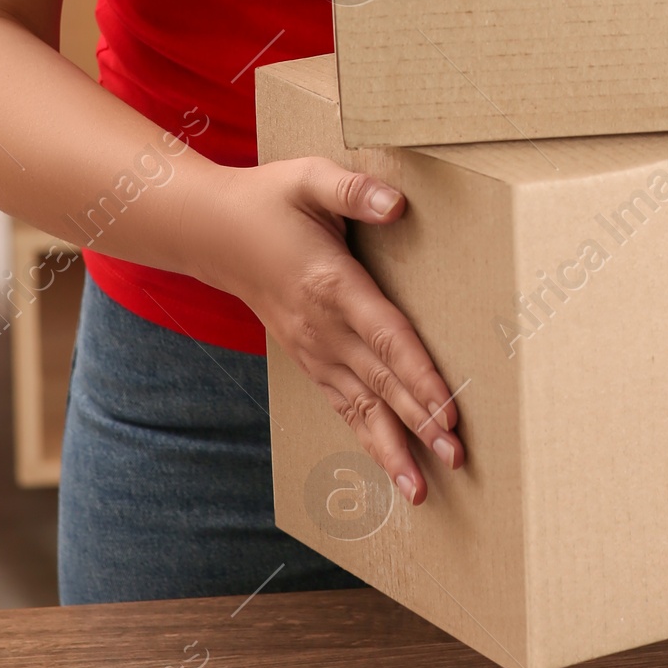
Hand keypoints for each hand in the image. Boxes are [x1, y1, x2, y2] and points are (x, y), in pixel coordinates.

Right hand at [188, 157, 462, 502]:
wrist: (211, 231)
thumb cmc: (268, 199)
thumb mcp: (309, 177)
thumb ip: (354, 190)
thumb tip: (397, 205)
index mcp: (332, 284)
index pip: (386, 338)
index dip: (419, 375)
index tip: (449, 410)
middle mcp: (323, 328)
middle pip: (380, 384)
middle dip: (419, 424)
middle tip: (456, 461)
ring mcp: (313, 349)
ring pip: (359, 408)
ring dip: (392, 448)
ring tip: (421, 490)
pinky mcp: (308, 357)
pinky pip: (341, 405)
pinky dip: (366, 437)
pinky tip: (389, 464)